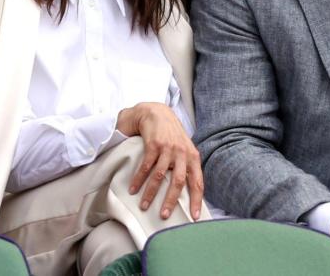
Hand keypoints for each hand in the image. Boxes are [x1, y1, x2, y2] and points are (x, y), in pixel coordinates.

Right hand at [116, 102, 203, 220]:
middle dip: (171, 200)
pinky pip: (145, 166)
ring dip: (151, 193)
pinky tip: (132, 189)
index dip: (196, 200)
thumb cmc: (172, 135)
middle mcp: (182, 153)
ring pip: (159, 176)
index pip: (197, 182)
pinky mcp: (153, 144)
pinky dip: (138, 179)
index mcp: (192, 157)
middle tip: (164, 215)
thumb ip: (187, 166)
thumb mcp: (185, 149)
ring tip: (144, 206)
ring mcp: (168, 148)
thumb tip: (190, 192)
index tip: (194, 217)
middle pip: (178, 181)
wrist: (157, 113)